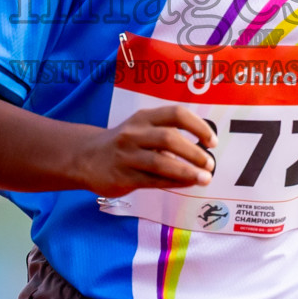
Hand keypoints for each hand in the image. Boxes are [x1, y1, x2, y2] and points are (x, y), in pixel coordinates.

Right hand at [75, 106, 217, 196]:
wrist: (85, 157)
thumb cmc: (124, 144)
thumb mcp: (142, 129)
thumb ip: (167, 135)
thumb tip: (201, 152)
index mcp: (144, 117)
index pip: (176, 114)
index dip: (198, 126)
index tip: (212, 141)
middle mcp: (134, 133)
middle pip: (169, 138)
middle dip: (194, 152)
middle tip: (210, 164)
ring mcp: (127, 155)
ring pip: (161, 163)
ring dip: (187, 172)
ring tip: (205, 179)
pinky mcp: (122, 176)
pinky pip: (153, 180)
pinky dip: (173, 182)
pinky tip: (187, 184)